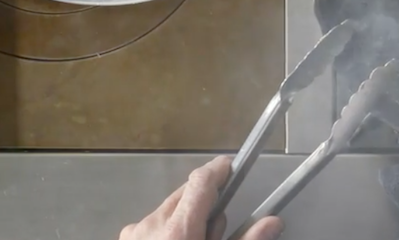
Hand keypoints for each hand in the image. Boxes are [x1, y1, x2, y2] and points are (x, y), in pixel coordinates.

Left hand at [119, 156, 283, 239]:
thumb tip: (273, 222)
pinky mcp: (125, 239)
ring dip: (186, 218)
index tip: (232, 167)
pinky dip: (167, 231)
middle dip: (205, 203)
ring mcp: (134, 232)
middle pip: (185, 194)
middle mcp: (152, 224)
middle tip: (219, 231)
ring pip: (168, 209)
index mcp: (178, 230)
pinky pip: (152, 224)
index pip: (201, 182)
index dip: (219, 170)